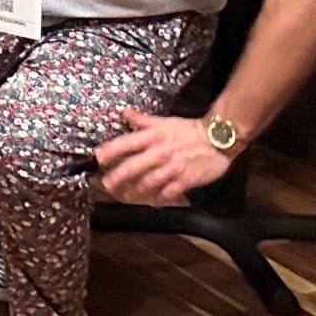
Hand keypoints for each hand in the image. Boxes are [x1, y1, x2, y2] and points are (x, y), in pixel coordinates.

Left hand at [96, 109, 235, 206]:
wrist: (219, 138)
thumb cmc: (190, 130)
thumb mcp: (165, 121)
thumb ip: (143, 120)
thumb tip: (125, 113)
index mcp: (153, 136)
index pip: (125, 143)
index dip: (108, 152)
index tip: (96, 159)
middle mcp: (159, 152)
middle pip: (132, 167)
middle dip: (117, 177)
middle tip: (107, 185)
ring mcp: (172, 167)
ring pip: (148, 182)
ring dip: (135, 190)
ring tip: (126, 195)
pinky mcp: (186, 179)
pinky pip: (168, 193)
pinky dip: (159, 199)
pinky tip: (154, 202)